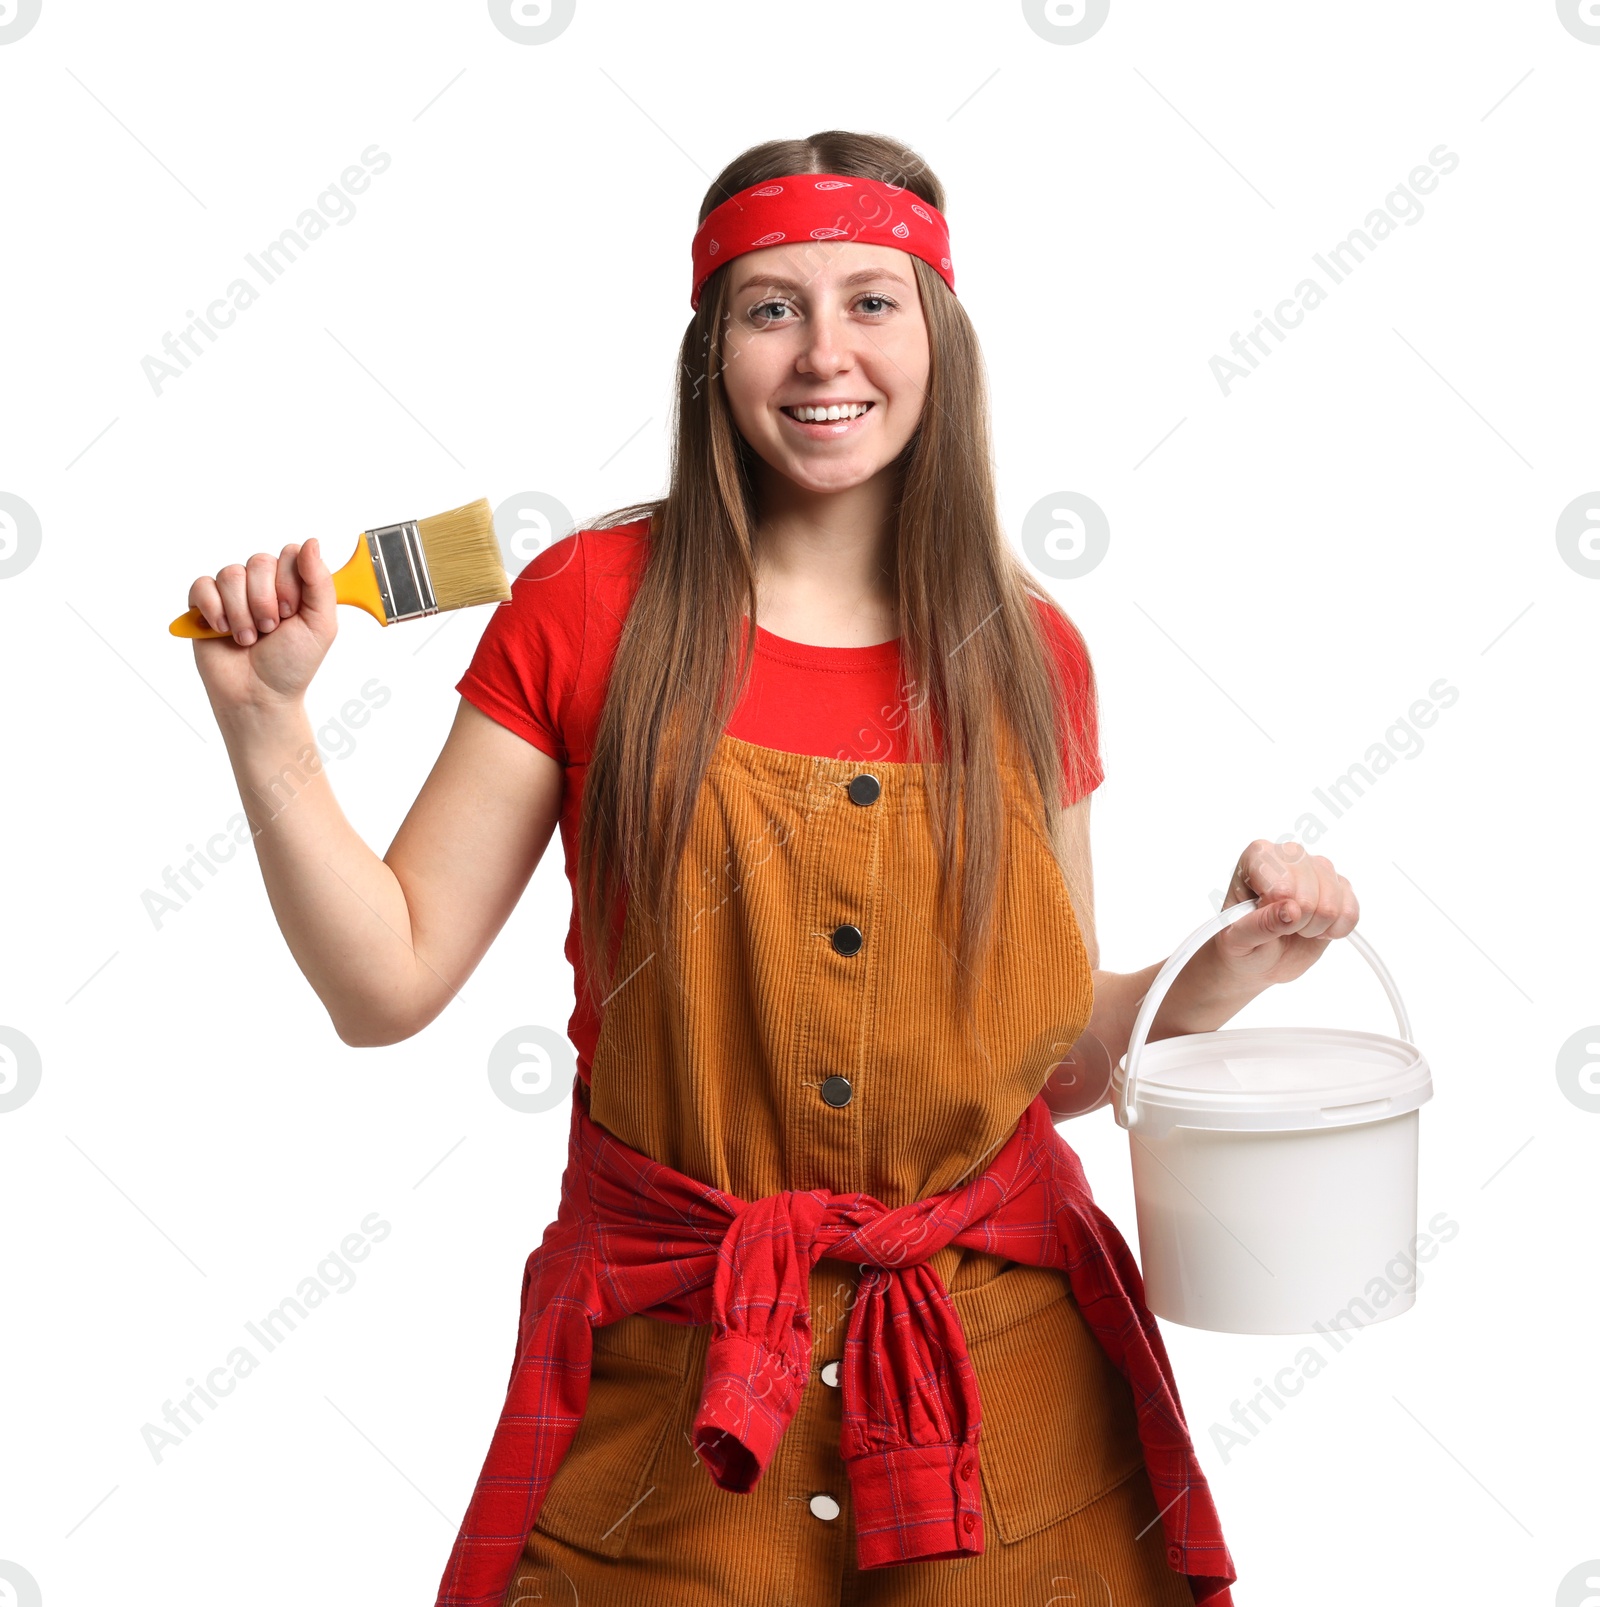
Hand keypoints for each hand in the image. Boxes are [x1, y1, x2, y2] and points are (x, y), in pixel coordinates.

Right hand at [187, 539, 338, 714]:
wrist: (259, 695)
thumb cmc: (291, 664)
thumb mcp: (321, 625)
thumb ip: (320, 582)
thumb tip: (312, 542)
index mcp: (293, 585)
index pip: (290, 553)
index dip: (289, 582)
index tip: (291, 612)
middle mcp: (263, 584)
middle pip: (259, 561)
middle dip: (265, 601)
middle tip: (270, 629)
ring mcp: (232, 593)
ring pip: (231, 574)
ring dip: (242, 613)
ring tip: (249, 638)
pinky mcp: (204, 604)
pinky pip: (203, 586)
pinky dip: (214, 610)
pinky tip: (223, 631)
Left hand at [1212, 839, 1357, 988]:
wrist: (1261, 957)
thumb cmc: (1243, 943)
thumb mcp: (1239, 940)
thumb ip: (1260, 924)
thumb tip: (1291, 910)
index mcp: (1257, 857)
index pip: (1281, 884)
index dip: (1276, 910)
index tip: (1261, 918)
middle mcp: (1289, 854)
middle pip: (1310, 892)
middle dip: (1298, 921)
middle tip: (1280, 927)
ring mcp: (1317, 868)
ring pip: (1334, 900)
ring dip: (1316, 926)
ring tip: (1296, 928)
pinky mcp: (1339, 887)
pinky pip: (1351, 910)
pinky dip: (1336, 929)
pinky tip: (1317, 930)